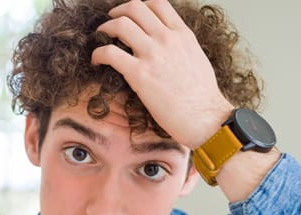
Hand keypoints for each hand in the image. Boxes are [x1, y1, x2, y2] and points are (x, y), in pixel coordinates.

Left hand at [91, 0, 232, 148]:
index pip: (157, 4)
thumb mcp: (196, 58)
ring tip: (100, 38)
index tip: (130, 15)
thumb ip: (180, 47)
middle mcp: (166, 38)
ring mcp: (152, 54)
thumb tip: (168, 48)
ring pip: (120, 24)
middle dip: (118, 13)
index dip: (139, 6)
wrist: (204, 117)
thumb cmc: (202, 96)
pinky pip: (109, 53)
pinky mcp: (139, 74)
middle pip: (135, 8)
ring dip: (105, 29)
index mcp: (182, 34)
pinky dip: (98, 54)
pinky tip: (96, 61)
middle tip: (111, 23)